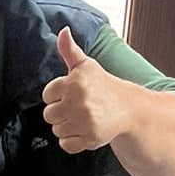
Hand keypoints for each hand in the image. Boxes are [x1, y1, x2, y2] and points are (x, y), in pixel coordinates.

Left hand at [41, 29, 134, 155]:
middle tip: (77, 108)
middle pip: (49, 115)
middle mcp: (79, 101)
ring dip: (67, 127)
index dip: (58, 96)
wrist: (127, 108)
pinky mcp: (90, 138)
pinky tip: (84, 130)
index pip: (47, 95)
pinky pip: (66, 145)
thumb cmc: (102, 86)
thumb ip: (69, 50)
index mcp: (75, 82)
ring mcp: (85, 121)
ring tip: (82, 118)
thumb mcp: (85, 65)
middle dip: (61, 113)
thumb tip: (63, 30)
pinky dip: (73, 141)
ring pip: (57, 130)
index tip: (72, 94)